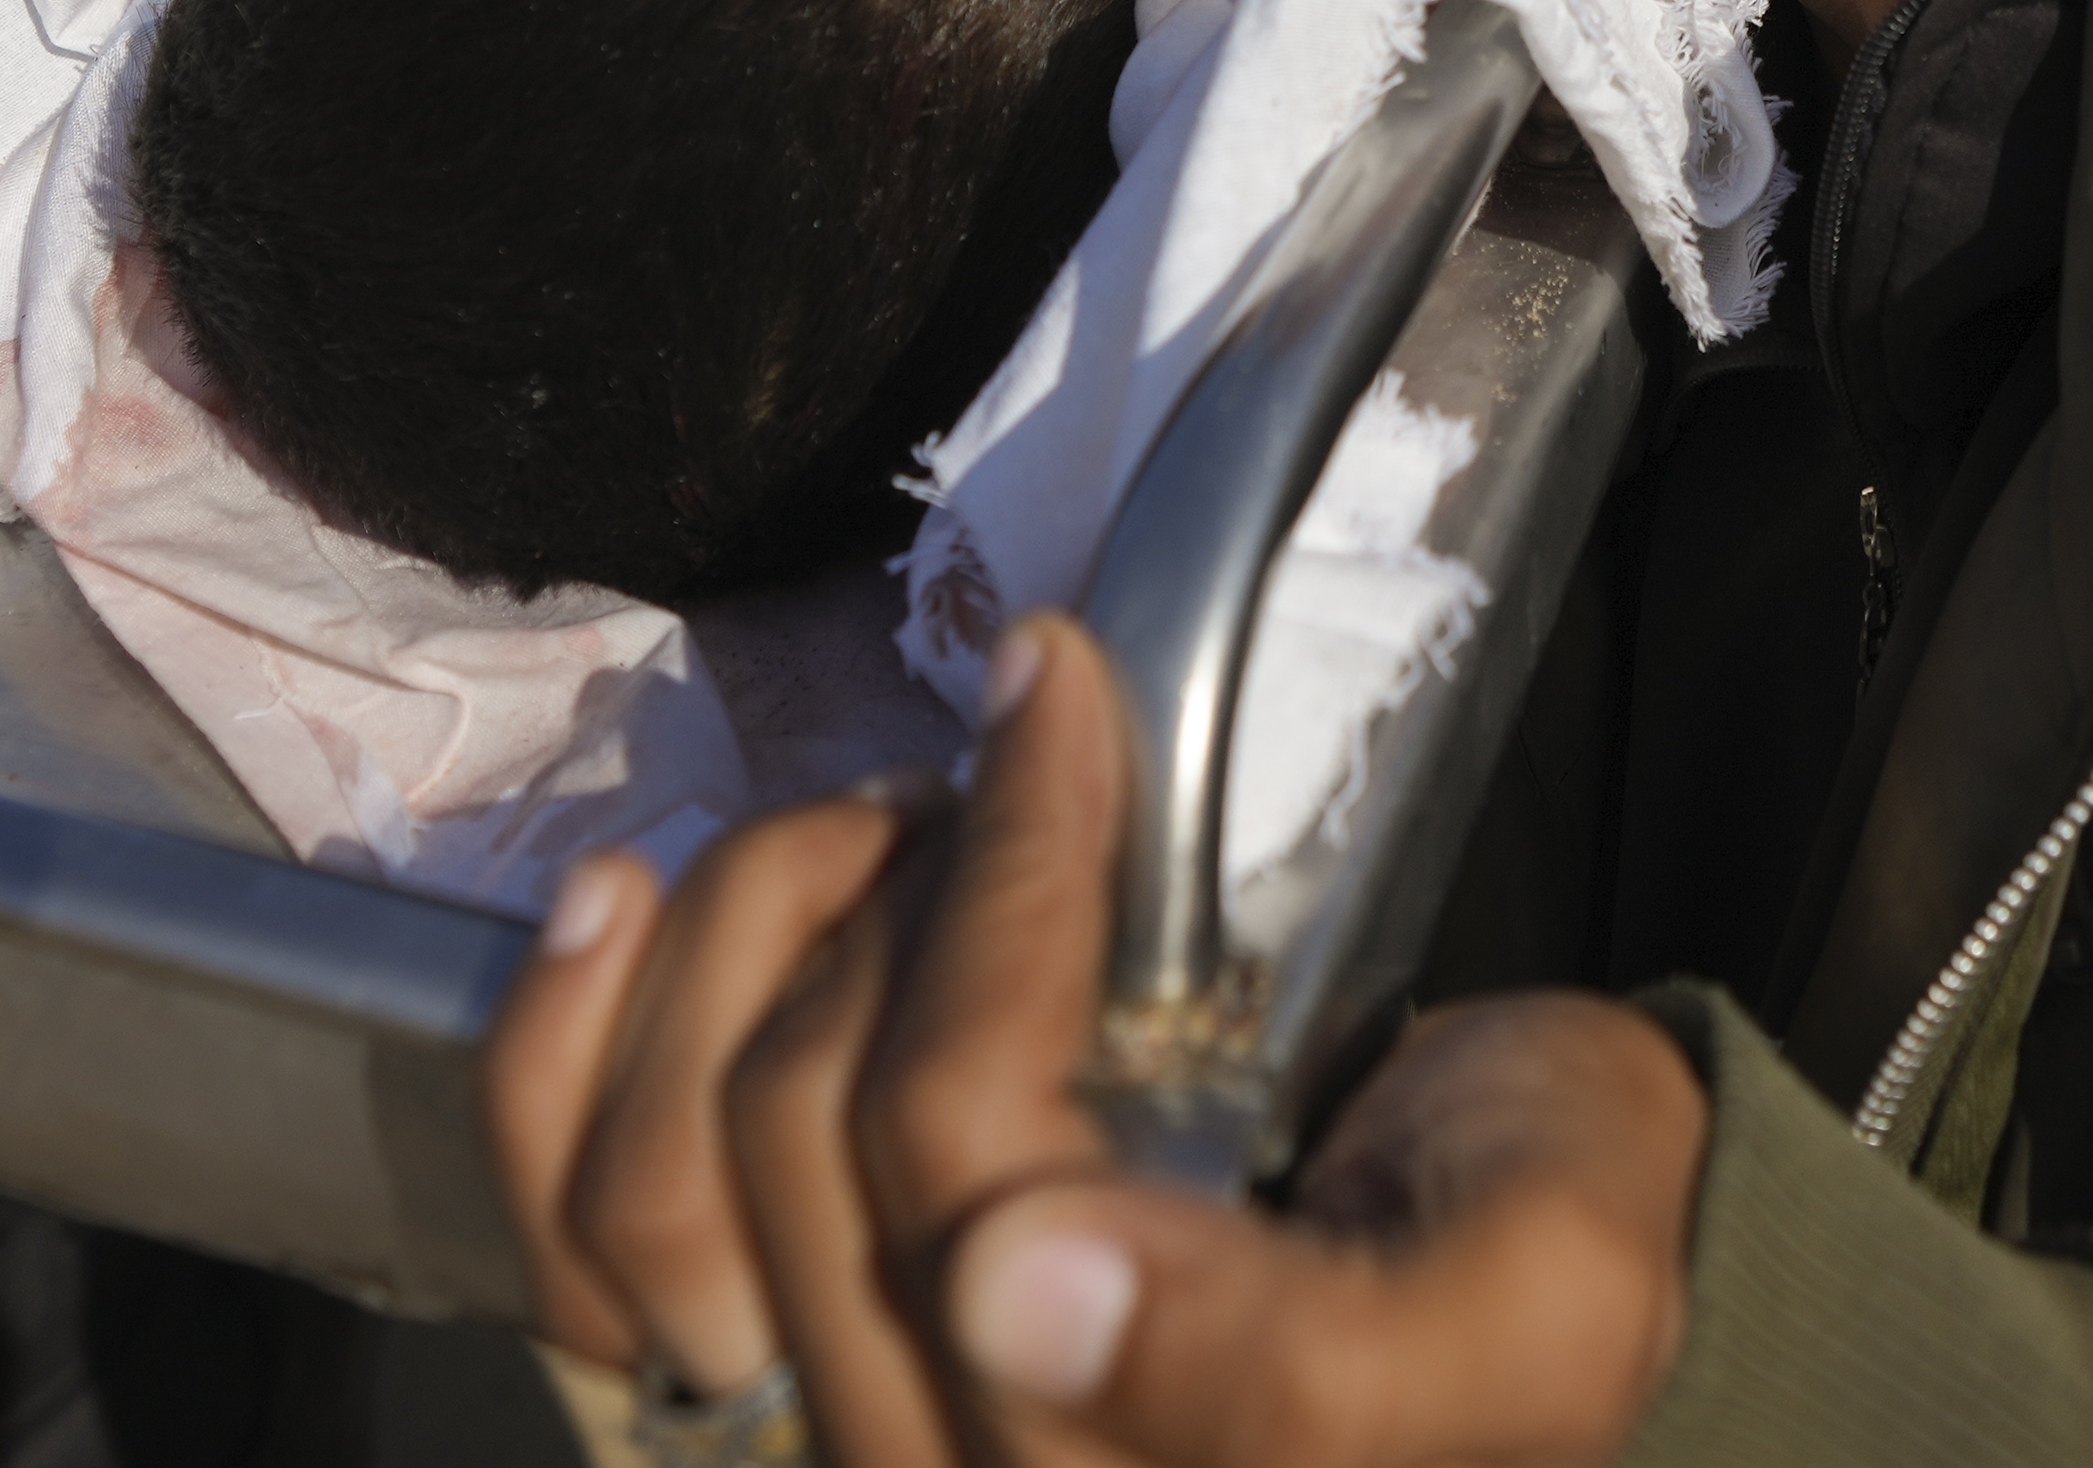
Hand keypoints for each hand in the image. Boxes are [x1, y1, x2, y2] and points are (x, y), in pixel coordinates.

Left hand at [486, 619, 1702, 1463]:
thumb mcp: (1532, 1303)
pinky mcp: (750, 1394)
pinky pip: (569, 1254)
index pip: (957, 1144)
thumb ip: (1290, 1356)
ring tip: (881, 833)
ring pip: (652, 1183)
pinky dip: (559, 1059)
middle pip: (791, 1136)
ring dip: (745, 940)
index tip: (1059, 700)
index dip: (1002, 880)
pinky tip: (620, 907)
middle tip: (1006, 774)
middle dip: (900, 890)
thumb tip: (1011, 1288)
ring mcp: (817, 1452)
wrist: (1521, 1303)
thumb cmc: (1533, 1270)